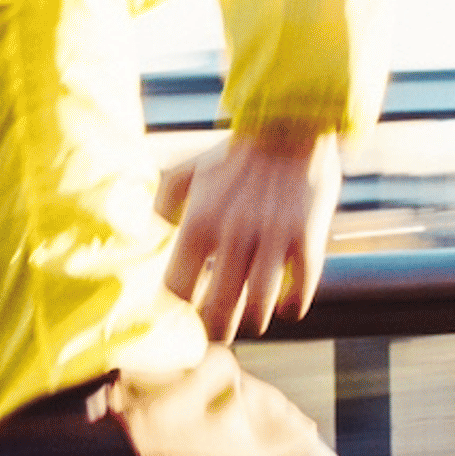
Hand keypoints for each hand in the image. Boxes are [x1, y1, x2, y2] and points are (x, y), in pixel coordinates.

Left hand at [156, 128, 337, 340]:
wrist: (290, 125)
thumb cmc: (234, 156)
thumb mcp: (187, 174)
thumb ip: (161, 207)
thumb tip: (147, 239)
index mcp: (199, 222)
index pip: (177, 290)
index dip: (180, 310)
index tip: (186, 313)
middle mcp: (233, 234)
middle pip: (215, 311)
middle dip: (215, 329)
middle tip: (217, 330)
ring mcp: (273, 239)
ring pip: (257, 311)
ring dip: (252, 322)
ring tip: (249, 320)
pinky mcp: (307, 239)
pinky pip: (298, 294)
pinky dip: (290, 307)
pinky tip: (285, 304)